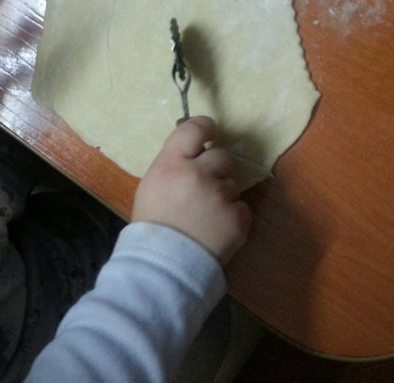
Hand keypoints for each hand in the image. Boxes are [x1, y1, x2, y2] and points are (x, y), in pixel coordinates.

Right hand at [132, 116, 252, 265]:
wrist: (163, 266)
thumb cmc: (153, 224)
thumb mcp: (152, 185)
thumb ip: (174, 165)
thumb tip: (195, 154)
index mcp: (172, 163)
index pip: (194, 128)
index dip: (205, 127)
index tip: (210, 132)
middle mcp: (198, 174)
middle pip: (222, 156)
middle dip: (216, 170)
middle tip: (204, 189)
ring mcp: (220, 196)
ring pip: (232, 185)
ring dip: (223, 196)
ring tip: (205, 218)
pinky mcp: (237, 218)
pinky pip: (241, 208)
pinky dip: (231, 217)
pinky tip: (215, 230)